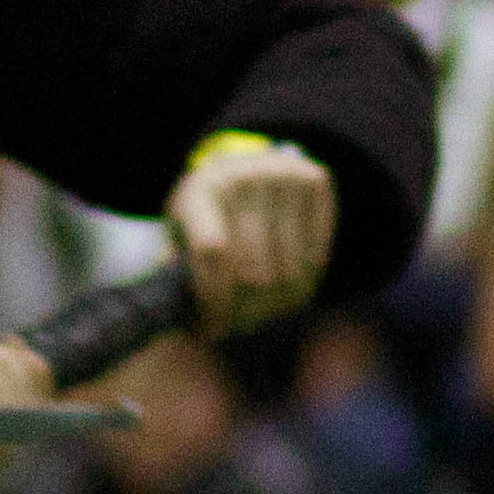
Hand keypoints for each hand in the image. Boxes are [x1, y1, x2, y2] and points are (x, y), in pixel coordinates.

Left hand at [167, 138, 336, 334]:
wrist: (244, 163)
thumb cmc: (206, 210)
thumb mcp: (180, 231)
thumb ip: (177, 269)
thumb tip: (182, 316)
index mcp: (200, 190)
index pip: (213, 252)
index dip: (214, 299)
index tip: (209, 329)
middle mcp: (242, 176)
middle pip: (254, 272)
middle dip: (243, 314)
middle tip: (233, 329)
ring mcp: (282, 175)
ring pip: (289, 273)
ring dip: (273, 308)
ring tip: (255, 315)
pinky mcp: (314, 180)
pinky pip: (316, 259)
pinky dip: (301, 289)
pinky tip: (281, 293)